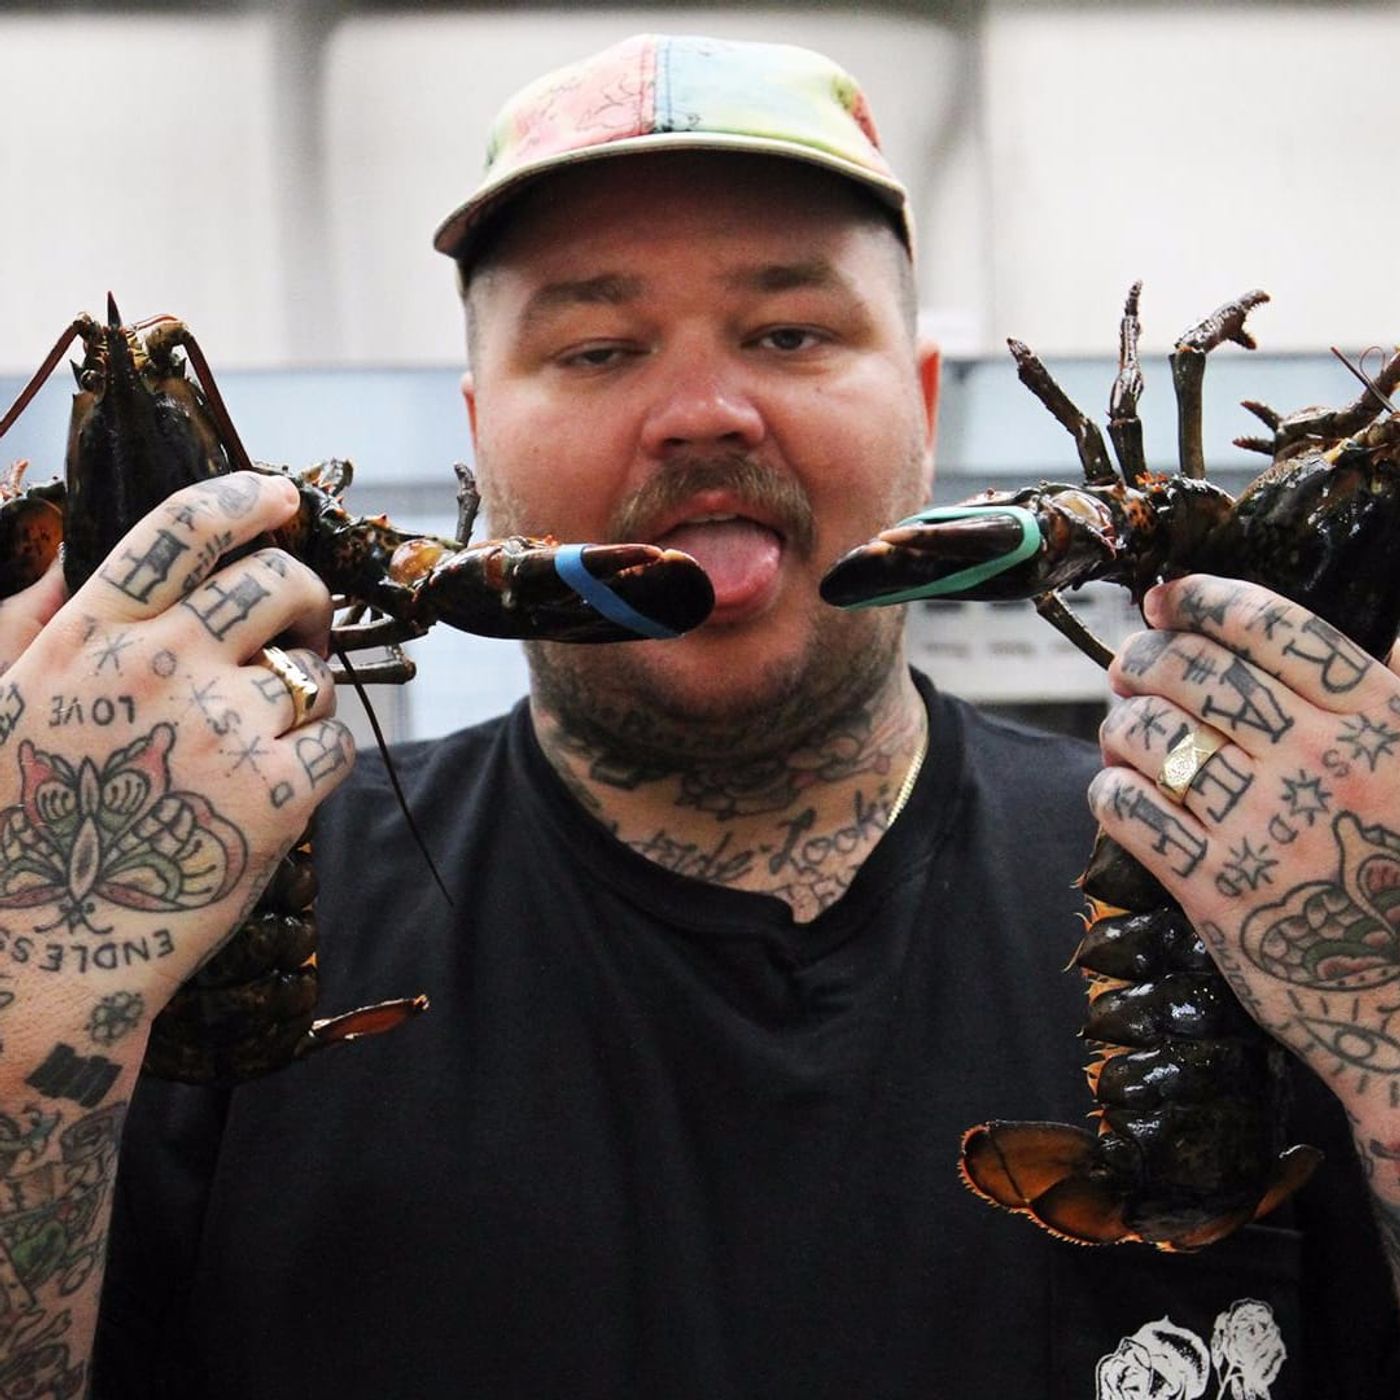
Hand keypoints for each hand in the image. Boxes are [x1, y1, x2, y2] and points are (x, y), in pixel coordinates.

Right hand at [0, 469, 355, 1385]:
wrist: (40, 959)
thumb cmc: (13, 831)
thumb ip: (30, 615)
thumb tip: (51, 527)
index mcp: (89, 636)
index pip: (184, 529)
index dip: (248, 498)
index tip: (285, 498)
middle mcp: (162, 666)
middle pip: (280, 584)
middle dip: (301, 599)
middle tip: (294, 630)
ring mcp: (224, 728)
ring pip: (314, 671)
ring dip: (302, 695)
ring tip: (256, 741)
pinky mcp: (276, 795)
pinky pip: (336, 743)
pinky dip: (319, 759)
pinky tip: (274, 789)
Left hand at [1091, 574, 1399, 1155]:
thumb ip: (1389, 690)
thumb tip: (1358, 630)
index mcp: (1380, 719)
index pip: (1268, 624)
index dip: (1200, 598)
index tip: (1167, 597)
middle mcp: (1322, 763)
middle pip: (1194, 673)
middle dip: (1145, 656)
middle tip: (1130, 661)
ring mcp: (1265, 828)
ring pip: (1150, 736)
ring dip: (1119, 721)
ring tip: (1121, 726)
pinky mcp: (1217, 893)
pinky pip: (1129, 812)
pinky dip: (1108, 789)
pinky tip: (1115, 788)